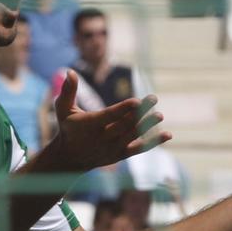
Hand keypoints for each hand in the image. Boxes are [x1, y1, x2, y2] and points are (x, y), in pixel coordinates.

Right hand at [49, 70, 170, 171]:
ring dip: (147, 125)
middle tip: (153, 98)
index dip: (123, 109)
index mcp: (90, 125)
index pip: (109, 116)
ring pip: (133, 136)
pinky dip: (153, 142)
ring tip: (159, 115)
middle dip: (140, 112)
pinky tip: (168, 135)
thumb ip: (68, 91)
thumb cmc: (68, 128)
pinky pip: (139, 149)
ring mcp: (112, 148)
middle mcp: (102, 138)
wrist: (70, 159)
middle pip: (124, 125)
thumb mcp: (63, 110)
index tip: (136, 101)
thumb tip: (70, 71)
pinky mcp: (120, 155)